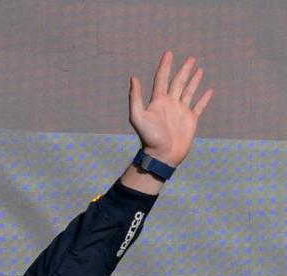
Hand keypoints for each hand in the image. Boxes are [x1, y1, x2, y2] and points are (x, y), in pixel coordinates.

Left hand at [129, 51, 212, 166]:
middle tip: (191, 58)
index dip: (165, 65)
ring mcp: (181, 111)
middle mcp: (170, 103)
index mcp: (158, 101)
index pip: (162, 79)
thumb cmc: (149, 137)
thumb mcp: (138, 116)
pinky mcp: (191, 119)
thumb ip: (136, 97)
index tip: (169, 53)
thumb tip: (133, 77)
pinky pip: (199, 106)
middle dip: (184, 70)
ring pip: (189, 91)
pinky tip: (210, 90)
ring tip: (199, 69)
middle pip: (178, 82)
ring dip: (194, 80)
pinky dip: (205, 98)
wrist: (162, 154)